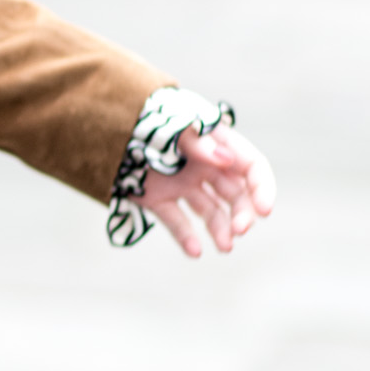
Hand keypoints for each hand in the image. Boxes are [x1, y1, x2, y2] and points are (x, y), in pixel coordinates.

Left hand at [139, 124, 275, 258]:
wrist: (105, 125)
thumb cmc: (145, 118)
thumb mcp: (174, 126)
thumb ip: (198, 143)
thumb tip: (225, 160)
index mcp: (215, 145)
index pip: (251, 167)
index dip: (262, 188)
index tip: (265, 210)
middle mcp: (204, 167)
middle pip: (235, 195)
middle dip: (242, 213)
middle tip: (240, 231)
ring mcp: (182, 184)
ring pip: (210, 212)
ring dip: (220, 229)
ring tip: (224, 248)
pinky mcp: (158, 199)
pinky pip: (177, 222)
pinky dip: (186, 238)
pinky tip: (195, 252)